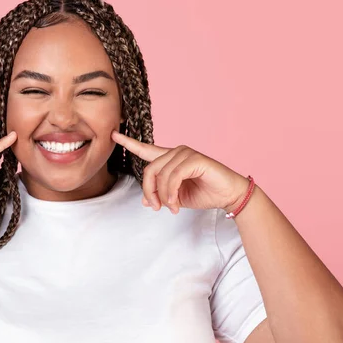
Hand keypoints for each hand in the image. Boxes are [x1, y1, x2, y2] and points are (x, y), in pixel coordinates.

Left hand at [111, 130, 249, 213]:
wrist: (228, 195)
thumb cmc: (204, 193)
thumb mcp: (175, 197)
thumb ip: (160, 195)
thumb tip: (145, 201)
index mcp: (169, 159)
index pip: (146, 150)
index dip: (130, 143)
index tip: (114, 135)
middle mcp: (176, 152)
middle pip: (149, 170)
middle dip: (149, 191)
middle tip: (156, 207)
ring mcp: (185, 153)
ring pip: (160, 174)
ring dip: (163, 195)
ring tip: (171, 207)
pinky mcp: (195, 159)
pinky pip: (173, 176)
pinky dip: (171, 192)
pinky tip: (175, 203)